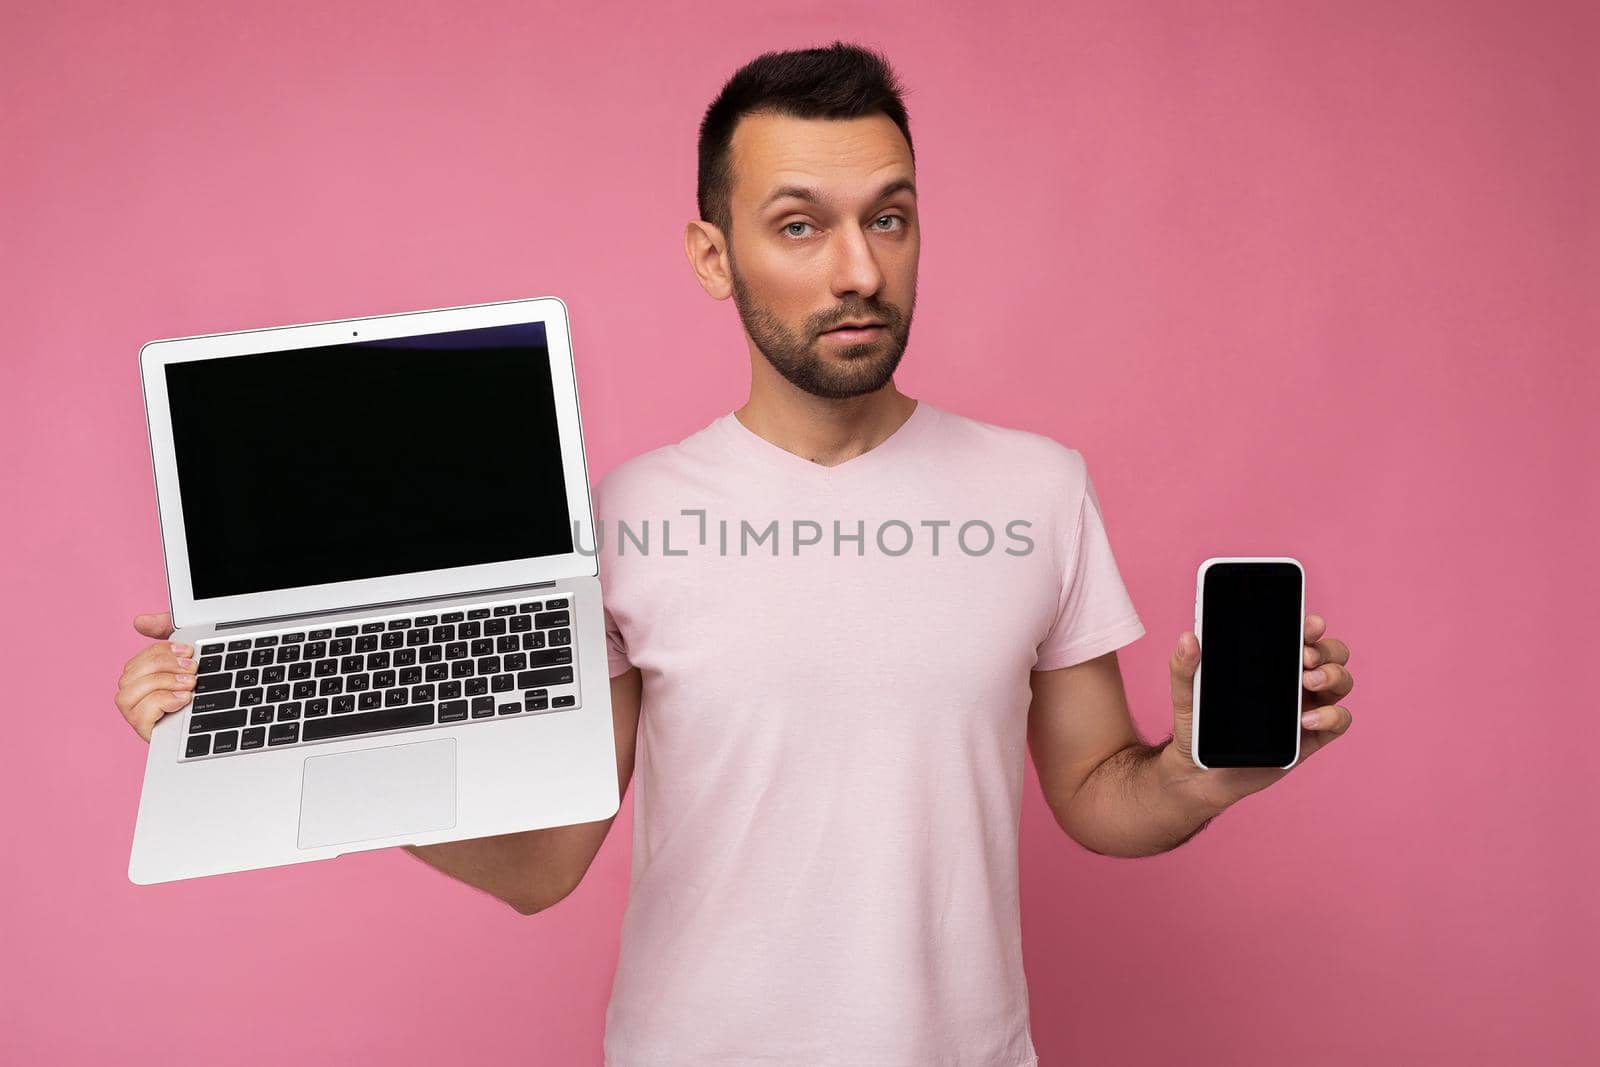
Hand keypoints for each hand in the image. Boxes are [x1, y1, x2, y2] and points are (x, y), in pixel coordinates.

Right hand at [115, 612, 195, 741]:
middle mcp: (136, 698)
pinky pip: (139, 714)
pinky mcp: (147, 732)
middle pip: (128, 676)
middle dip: (163, 666)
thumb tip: (140, 621)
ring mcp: (139, 716)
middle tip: (192, 668)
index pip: (138, 660)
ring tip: (190, 684)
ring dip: (161, 683)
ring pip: (126, 694)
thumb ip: (167, 632)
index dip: (161, 651)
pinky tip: (184, 699)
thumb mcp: (190, 656)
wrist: (231, 718)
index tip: (188, 650)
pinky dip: (162, 702)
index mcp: (145, 678)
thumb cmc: (206, 687)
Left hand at [1163, 612, 1354, 808]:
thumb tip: (1188, 638)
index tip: (1307, 625)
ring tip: (1308, 682)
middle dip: (1326, 649)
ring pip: (1341, 681)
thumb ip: (1184, 666)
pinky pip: (1340, 720)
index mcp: (1270, 661)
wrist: (1198, 770)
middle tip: (1304, 657)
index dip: (1310, 625)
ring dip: (1333, 675)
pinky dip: (1332, 715)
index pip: (1300, 634)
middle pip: (1331, 653)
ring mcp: (1306, 706)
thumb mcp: (1186, 693)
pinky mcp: (1311, 737)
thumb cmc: (1196, 724)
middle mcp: (1294, 679)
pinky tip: (1306, 719)